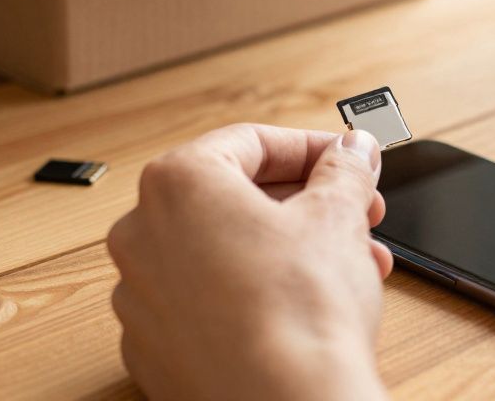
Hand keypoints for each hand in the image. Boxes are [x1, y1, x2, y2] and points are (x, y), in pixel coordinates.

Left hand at [108, 124, 390, 400]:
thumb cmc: (299, 312)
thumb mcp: (338, 216)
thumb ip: (344, 171)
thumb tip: (350, 154)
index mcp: (177, 185)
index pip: (251, 143)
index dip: (312, 149)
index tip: (346, 160)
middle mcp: (142, 236)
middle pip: (234, 198)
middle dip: (305, 204)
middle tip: (354, 213)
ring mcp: (141, 298)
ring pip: (222, 253)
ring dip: (286, 251)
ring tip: (347, 266)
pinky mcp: (154, 350)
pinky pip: (206, 305)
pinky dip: (251, 297)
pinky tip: (302, 309)